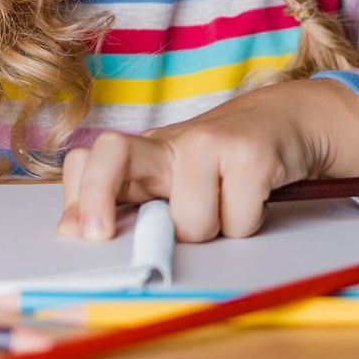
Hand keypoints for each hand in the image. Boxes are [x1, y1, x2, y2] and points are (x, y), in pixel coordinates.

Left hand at [56, 79, 333, 243]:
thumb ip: (133, 204)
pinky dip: (246, 225)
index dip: (80, 194)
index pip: (93, 158)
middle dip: (97, 198)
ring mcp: (209, 143)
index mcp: (146, 154)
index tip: (79, 233)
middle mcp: (170, 143)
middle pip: (111, 155)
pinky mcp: (249, 154)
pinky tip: (252, 203)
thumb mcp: (177, 182)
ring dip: (210, 233)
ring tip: (224, 212)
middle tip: (102, 237)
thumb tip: (72, 230)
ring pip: (189, 221)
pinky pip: (236, 222)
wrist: (287, 122)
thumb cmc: (224, 165)